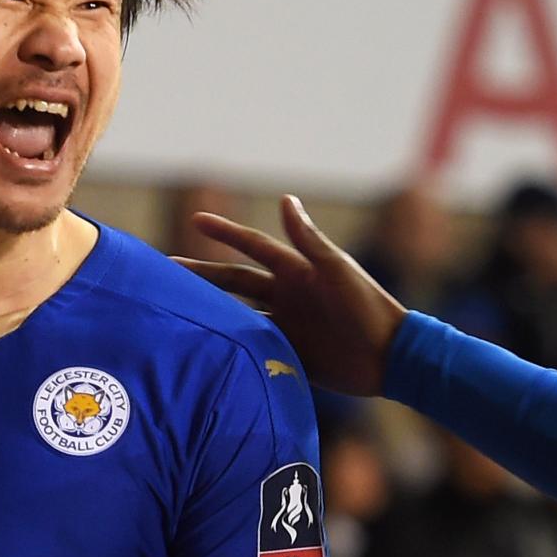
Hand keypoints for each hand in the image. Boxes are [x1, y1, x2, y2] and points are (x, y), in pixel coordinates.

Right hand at [176, 196, 407, 395]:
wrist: (389, 357)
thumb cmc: (367, 307)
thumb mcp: (336, 270)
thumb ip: (308, 239)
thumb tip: (285, 198)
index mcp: (296, 270)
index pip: (252, 247)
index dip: (225, 233)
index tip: (196, 220)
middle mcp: (286, 295)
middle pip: (235, 281)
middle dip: (203, 274)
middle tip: (167, 271)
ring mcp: (286, 325)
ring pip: (238, 314)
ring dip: (212, 311)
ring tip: (178, 311)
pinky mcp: (289, 354)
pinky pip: (253, 347)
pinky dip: (231, 346)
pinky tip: (206, 349)